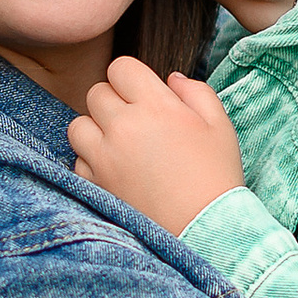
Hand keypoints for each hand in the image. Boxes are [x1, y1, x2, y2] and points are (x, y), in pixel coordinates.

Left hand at [69, 61, 245, 234]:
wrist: (205, 230)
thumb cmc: (216, 176)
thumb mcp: (220, 125)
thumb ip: (195, 91)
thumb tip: (170, 79)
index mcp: (155, 106)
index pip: (121, 68)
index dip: (132, 78)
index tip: (144, 95)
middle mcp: (124, 127)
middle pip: (96, 92)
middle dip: (114, 102)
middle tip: (136, 122)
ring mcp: (105, 157)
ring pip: (78, 125)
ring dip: (95, 130)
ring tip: (119, 145)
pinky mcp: (95, 185)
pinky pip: (77, 160)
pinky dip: (91, 162)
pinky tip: (116, 170)